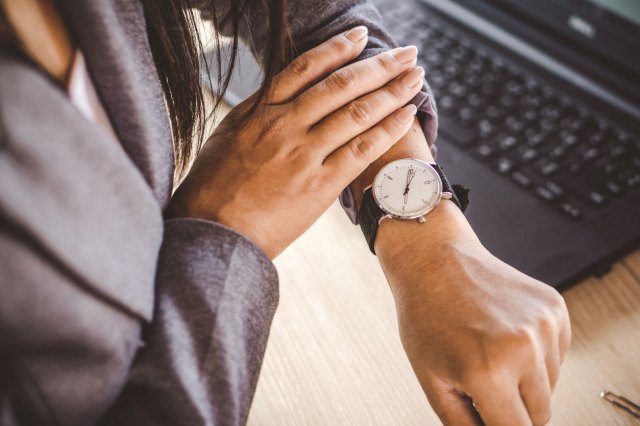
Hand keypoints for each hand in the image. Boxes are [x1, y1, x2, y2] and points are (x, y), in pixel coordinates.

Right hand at [168, 27, 424, 257]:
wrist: (212, 232)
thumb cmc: (212, 188)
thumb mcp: (226, 136)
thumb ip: (255, 112)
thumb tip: (275, 92)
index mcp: (261, 112)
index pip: (307, 67)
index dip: (338, 48)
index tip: (362, 37)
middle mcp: (285, 126)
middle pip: (342, 85)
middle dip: (380, 65)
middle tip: (407, 53)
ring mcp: (304, 155)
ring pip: (356, 113)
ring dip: (392, 92)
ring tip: (416, 78)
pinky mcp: (319, 185)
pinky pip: (361, 151)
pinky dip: (387, 130)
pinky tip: (407, 116)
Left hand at [376, 203, 570, 425]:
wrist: (434, 259)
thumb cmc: (425, 317)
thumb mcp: (433, 381)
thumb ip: (464, 425)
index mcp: (488, 371)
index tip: (491, 418)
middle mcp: (523, 348)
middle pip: (539, 415)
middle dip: (512, 409)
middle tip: (480, 381)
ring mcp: (544, 325)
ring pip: (550, 387)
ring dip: (525, 381)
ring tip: (489, 351)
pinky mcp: (555, 308)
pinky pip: (556, 357)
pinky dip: (535, 355)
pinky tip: (504, 333)